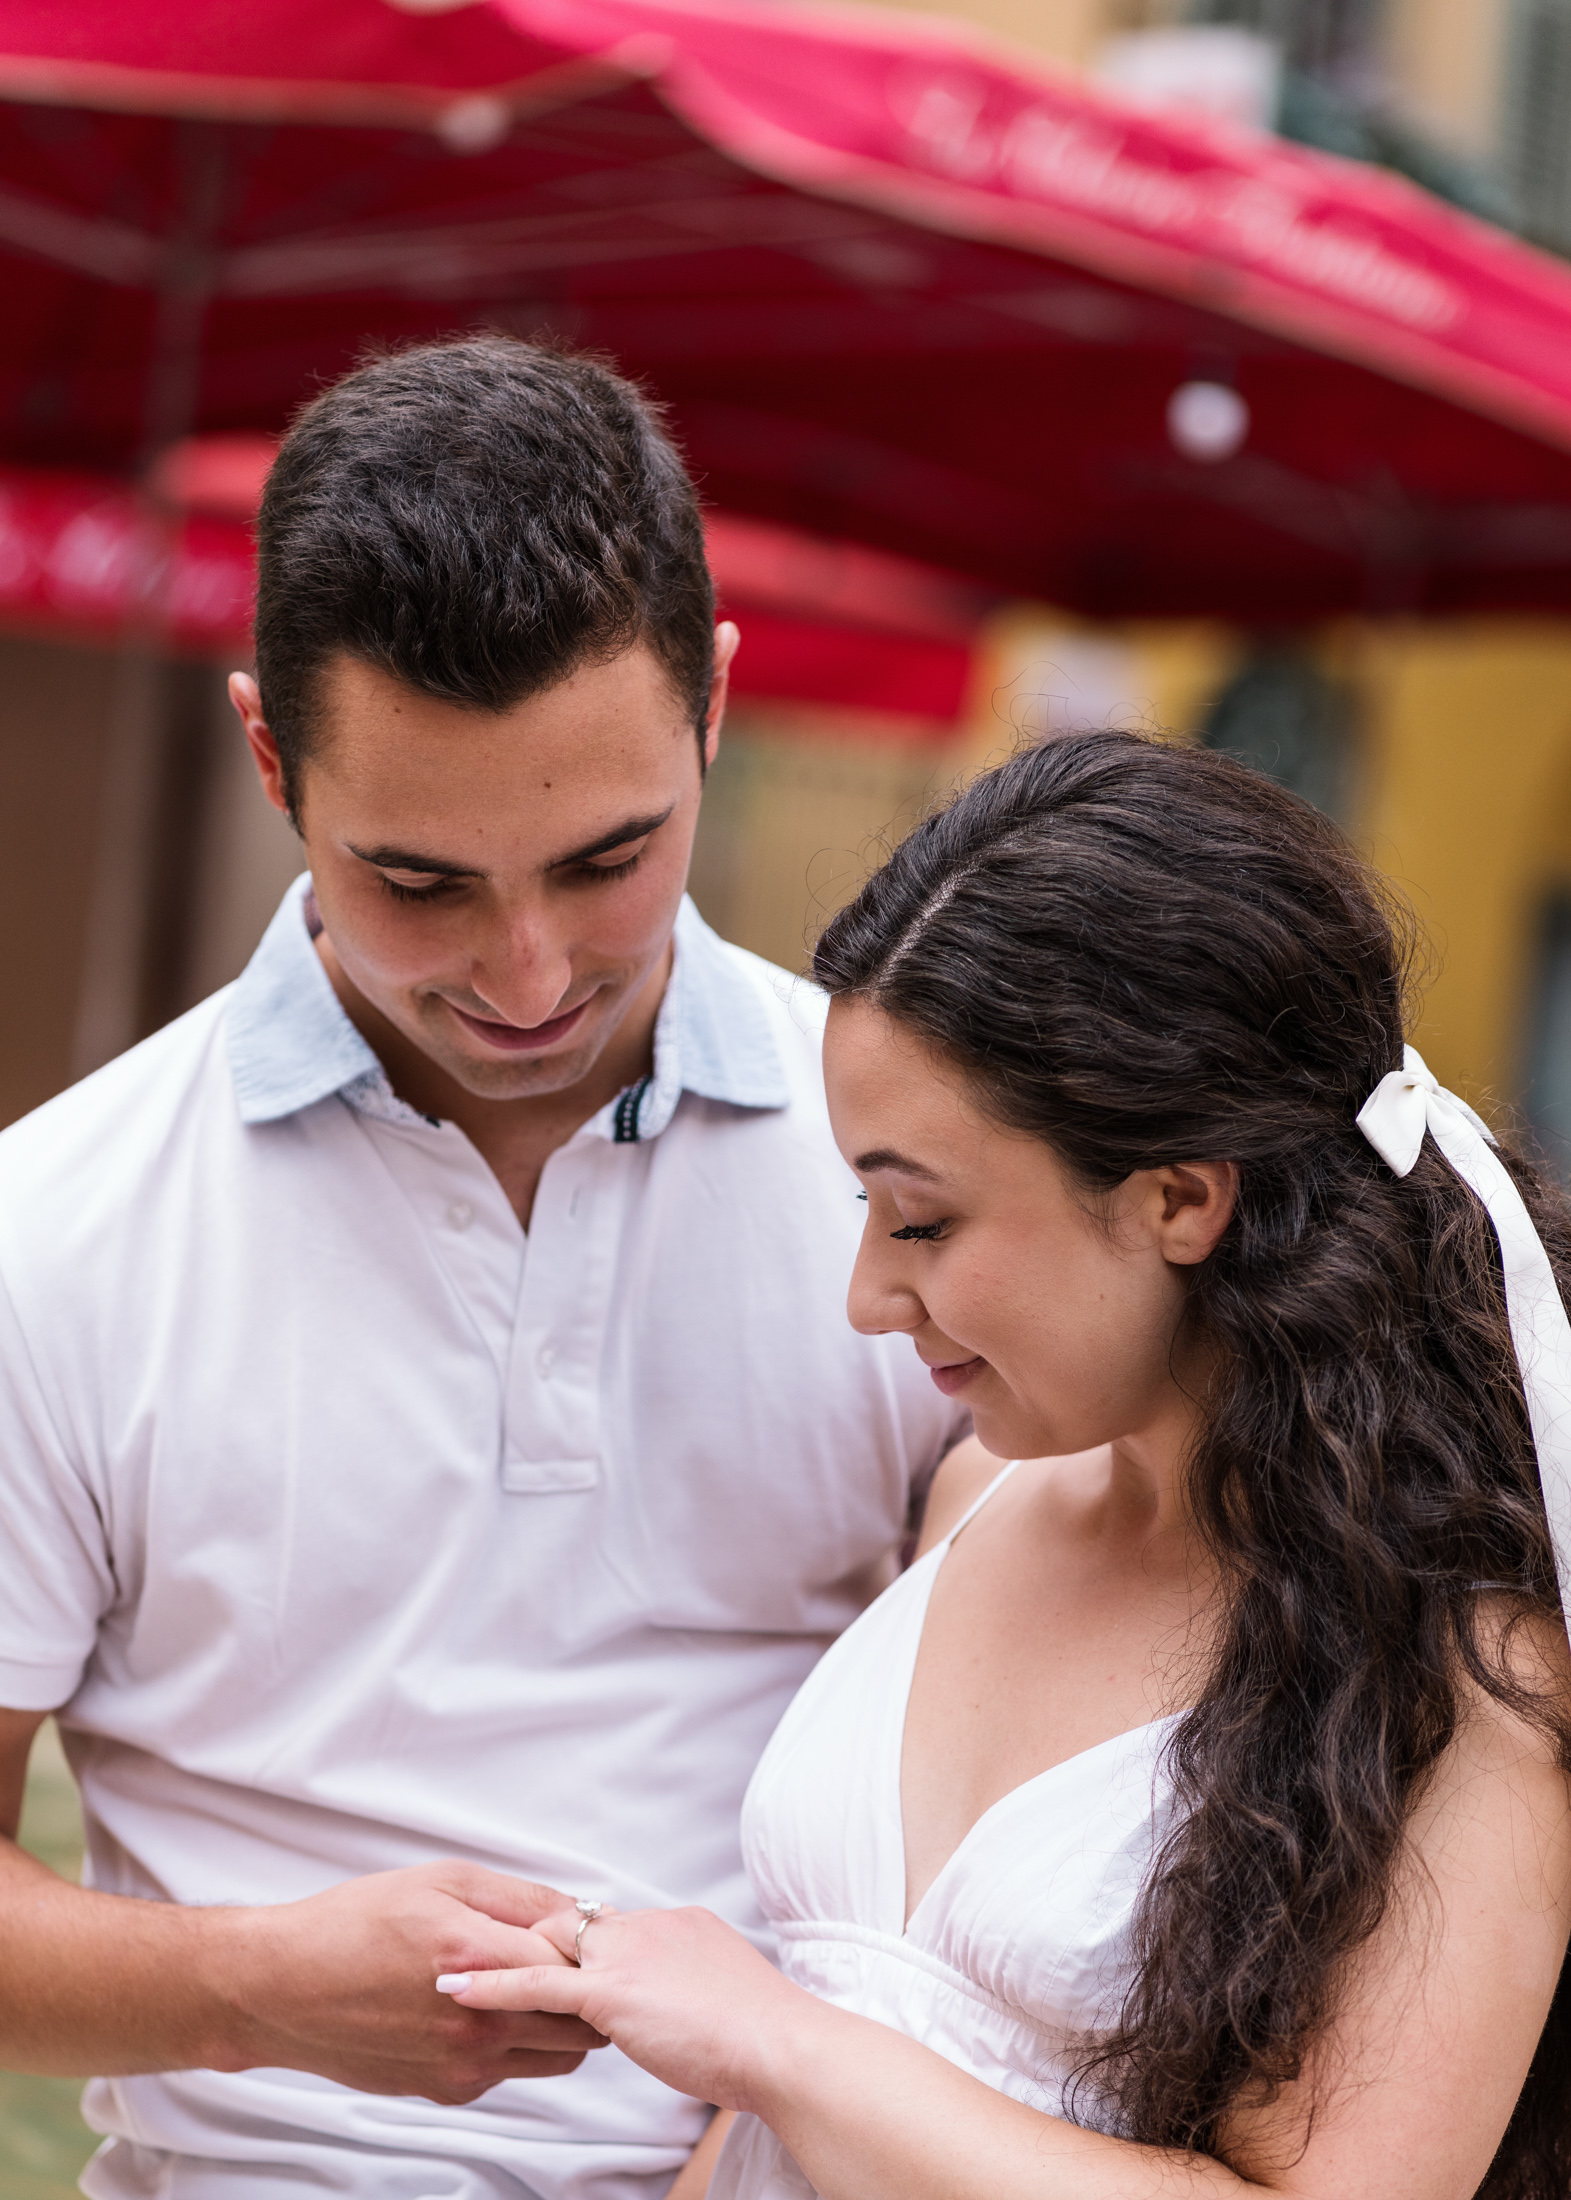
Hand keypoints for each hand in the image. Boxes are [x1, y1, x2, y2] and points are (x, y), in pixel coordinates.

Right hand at [209, 1862, 607, 2103]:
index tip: (588, 1932)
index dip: (590, 1946)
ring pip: (556, 2057)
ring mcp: (463, 2064)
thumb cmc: (354, 1923)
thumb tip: (579, 1912)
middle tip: (568, 1962)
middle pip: (580, 2023)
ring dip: (558, 2023)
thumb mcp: (442, 1881)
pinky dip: (516, 2045)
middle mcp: (477, 2023)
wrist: (284, 1987)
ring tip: (530, 1985)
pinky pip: (512, 2073)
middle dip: (585, 1991)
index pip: (577, 1964)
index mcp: (478, 1957)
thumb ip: (520, 1899)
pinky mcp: (448, 2089)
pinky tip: (484, 2010)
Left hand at [439, 1904, 816, 2112]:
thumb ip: (692, 1989)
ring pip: (550, 1943)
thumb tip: (680, 2008)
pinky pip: (537, 1984)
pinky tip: (455, 1989)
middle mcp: (648, 1927)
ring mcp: (628, 1956)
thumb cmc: (762, 2035)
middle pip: (572, 1922)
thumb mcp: (725, 1995)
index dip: (577, 1942)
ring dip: (504, 1956)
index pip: (612, 1924)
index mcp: (676, 1924)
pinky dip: (491, 1985)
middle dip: (531, 1940)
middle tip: (486, 1954)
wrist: (777, 2045)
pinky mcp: (610, 1993)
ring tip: (454, 1966)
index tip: (548, 1951)